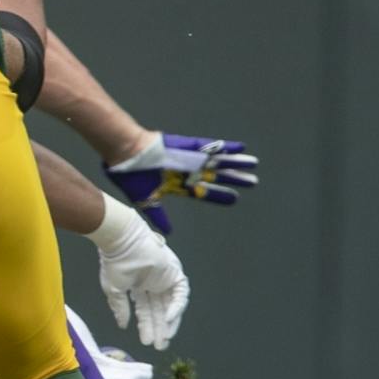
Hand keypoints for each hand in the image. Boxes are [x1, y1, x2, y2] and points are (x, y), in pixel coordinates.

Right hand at [90, 201, 189, 349]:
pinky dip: (175, 307)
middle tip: (159, 346)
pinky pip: (180, 295)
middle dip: (158, 328)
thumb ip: (120, 308)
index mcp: (138, 286)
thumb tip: (122, 325)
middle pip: (158, 311)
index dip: (145, 326)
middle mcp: (153, 284)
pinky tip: (168, 320)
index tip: (145, 342)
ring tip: (166, 338)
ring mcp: (165, 279)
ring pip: (170, 306)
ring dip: (168, 322)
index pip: (145, 310)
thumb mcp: (114, 290)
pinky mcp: (174, 274)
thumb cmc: (114, 263)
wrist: (122, 242)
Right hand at [104, 133, 258, 233]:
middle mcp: (186, 171)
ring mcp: (188, 158)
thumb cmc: (130, 176)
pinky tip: (241, 148)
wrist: (124, 154)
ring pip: (217, 162)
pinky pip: (210, 146)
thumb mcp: (145, 200)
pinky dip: (225, 147)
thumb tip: (168, 232)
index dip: (218, 195)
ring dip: (235, 163)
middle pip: (215, 176)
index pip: (202, 191)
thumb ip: (159, 215)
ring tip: (254, 164)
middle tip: (252, 182)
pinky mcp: (188, 146)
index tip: (235, 200)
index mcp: (176, 184)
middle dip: (233, 180)